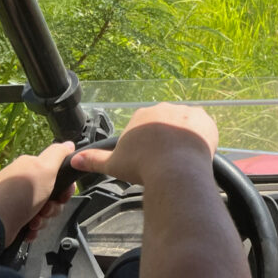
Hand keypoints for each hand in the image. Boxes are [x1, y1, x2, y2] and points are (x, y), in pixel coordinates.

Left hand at [0, 141, 75, 240]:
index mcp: (29, 167)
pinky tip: (30, 228)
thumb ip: (58, 154)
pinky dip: (34, 227)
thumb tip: (69, 144)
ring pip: (44, 210)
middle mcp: (22, 182)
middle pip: (52, 194)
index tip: (64, 196)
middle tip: (47, 209)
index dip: (64, 187)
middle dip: (54, 205)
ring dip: (44, 218)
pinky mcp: (13, 217)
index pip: (56, 174)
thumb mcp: (44, 168)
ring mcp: (16, 201)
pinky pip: (32, 222)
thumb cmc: (21, 195)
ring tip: (35, 221)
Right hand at [70, 103, 218, 185]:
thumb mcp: (114, 164)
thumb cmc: (141, 166)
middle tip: (167, 161)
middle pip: (165, 124)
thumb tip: (73, 159)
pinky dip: (201, 138)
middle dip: (166, 139)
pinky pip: (203, 127)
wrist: (174, 168)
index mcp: (142, 115)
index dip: (148, 143)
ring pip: (184, 124)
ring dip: (184, 137)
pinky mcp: (204, 120)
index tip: (150, 158)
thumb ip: (94, 160)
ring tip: (183, 159)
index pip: (145, 127)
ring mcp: (186, 112)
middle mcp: (163, 108)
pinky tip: (197, 152)